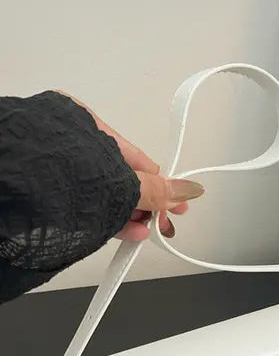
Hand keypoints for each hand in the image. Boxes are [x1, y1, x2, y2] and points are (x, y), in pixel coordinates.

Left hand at [57, 92, 203, 241]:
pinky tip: (126, 233)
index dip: (161, 184)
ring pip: (104, 195)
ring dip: (129, 216)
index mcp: (86, 123)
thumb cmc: (56, 169)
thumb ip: (155, 190)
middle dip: (145, 204)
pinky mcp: (50, 196)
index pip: (136, 158)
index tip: (175, 204)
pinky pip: (89, 208)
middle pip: (121, 178)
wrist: (10, 186)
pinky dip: (109, 220)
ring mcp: (59, 171)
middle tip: (161, 223)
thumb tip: (185, 189)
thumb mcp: (120, 181)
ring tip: (144, 232)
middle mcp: (71, 144)